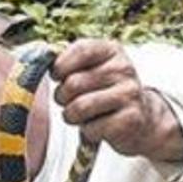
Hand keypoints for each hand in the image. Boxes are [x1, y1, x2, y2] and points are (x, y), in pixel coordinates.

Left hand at [50, 39, 182, 162]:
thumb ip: (70, 62)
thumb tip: (41, 61)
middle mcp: (124, 69)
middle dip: (62, 97)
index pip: (80, 50)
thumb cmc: (105, 93)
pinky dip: (88, 132)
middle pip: (73, 84)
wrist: (141, 119)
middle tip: (68, 102)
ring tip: (79, 116)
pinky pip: (92, 128)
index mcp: (112, 51)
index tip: (58, 76)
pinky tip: (98, 127)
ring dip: (71, 116)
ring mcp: (129, 94)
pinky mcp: (131, 119)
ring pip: (80, 107)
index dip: (60, 66)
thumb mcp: (92, 69)